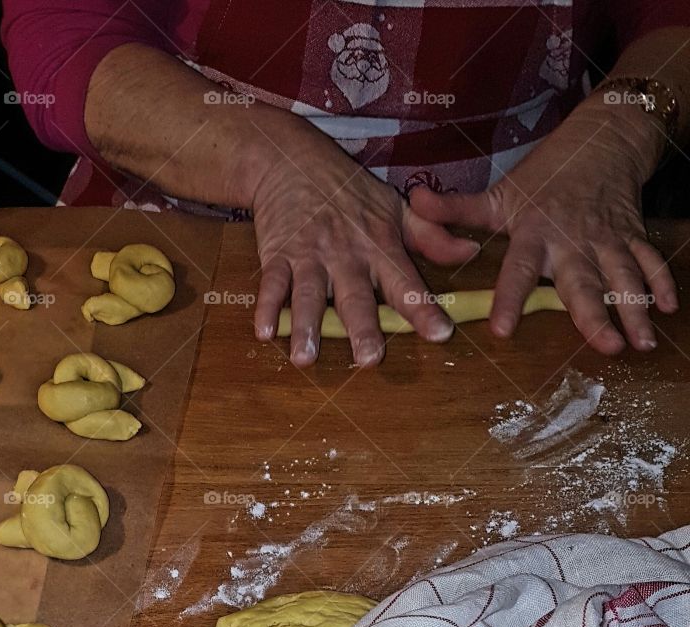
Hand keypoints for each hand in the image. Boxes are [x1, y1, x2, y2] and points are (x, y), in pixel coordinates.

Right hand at [250, 135, 479, 366]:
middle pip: (355, 297)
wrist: (292, 160)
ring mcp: (309, 255)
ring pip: (309, 295)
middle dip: (362, 328)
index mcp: (379, 246)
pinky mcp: (277, 254)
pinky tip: (265, 332)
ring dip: (307, 326)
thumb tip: (469, 252)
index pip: (405, 283)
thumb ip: (430, 237)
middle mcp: (346, 254)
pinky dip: (267, 308)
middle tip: (369, 359)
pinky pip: (271, 284)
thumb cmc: (348, 191)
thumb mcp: (395, 208)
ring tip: (306, 358)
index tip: (439, 334)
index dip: (423, 309)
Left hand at [409, 100, 677, 354]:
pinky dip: (661, 283)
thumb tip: (412, 202)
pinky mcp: (631, 236)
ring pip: (622, 277)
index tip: (503, 330)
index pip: (519, 270)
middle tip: (604, 346)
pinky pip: (649, 260)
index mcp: (535, 233)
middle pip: (583, 282)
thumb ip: (456, 209)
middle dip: (595, 314)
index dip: (510, 298)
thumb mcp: (498, 193)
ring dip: (634, 309)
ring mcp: (606, 239)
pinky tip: (669, 311)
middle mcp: (573, 240)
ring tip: (639, 343)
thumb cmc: (542, 177)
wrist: (601, 140)